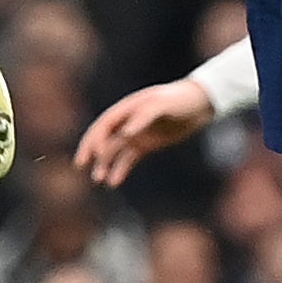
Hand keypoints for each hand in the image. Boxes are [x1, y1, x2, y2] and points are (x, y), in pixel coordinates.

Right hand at [76, 75, 212, 188]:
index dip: (96, 138)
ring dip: (105, 164)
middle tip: (80, 166)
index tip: (96, 155)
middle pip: (104, 137)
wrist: (200, 104)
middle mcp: (128, 121)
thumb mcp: (162, 105)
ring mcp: (137, 133)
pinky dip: (121, 170)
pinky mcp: (147, 144)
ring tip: (99, 179)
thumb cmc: (180, 100)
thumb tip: (125, 133)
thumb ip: (144, 117)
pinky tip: (114, 182)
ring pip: (115, 151)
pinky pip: (129, 159)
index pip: (105, 124)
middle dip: (91, 151)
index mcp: (128, 108)